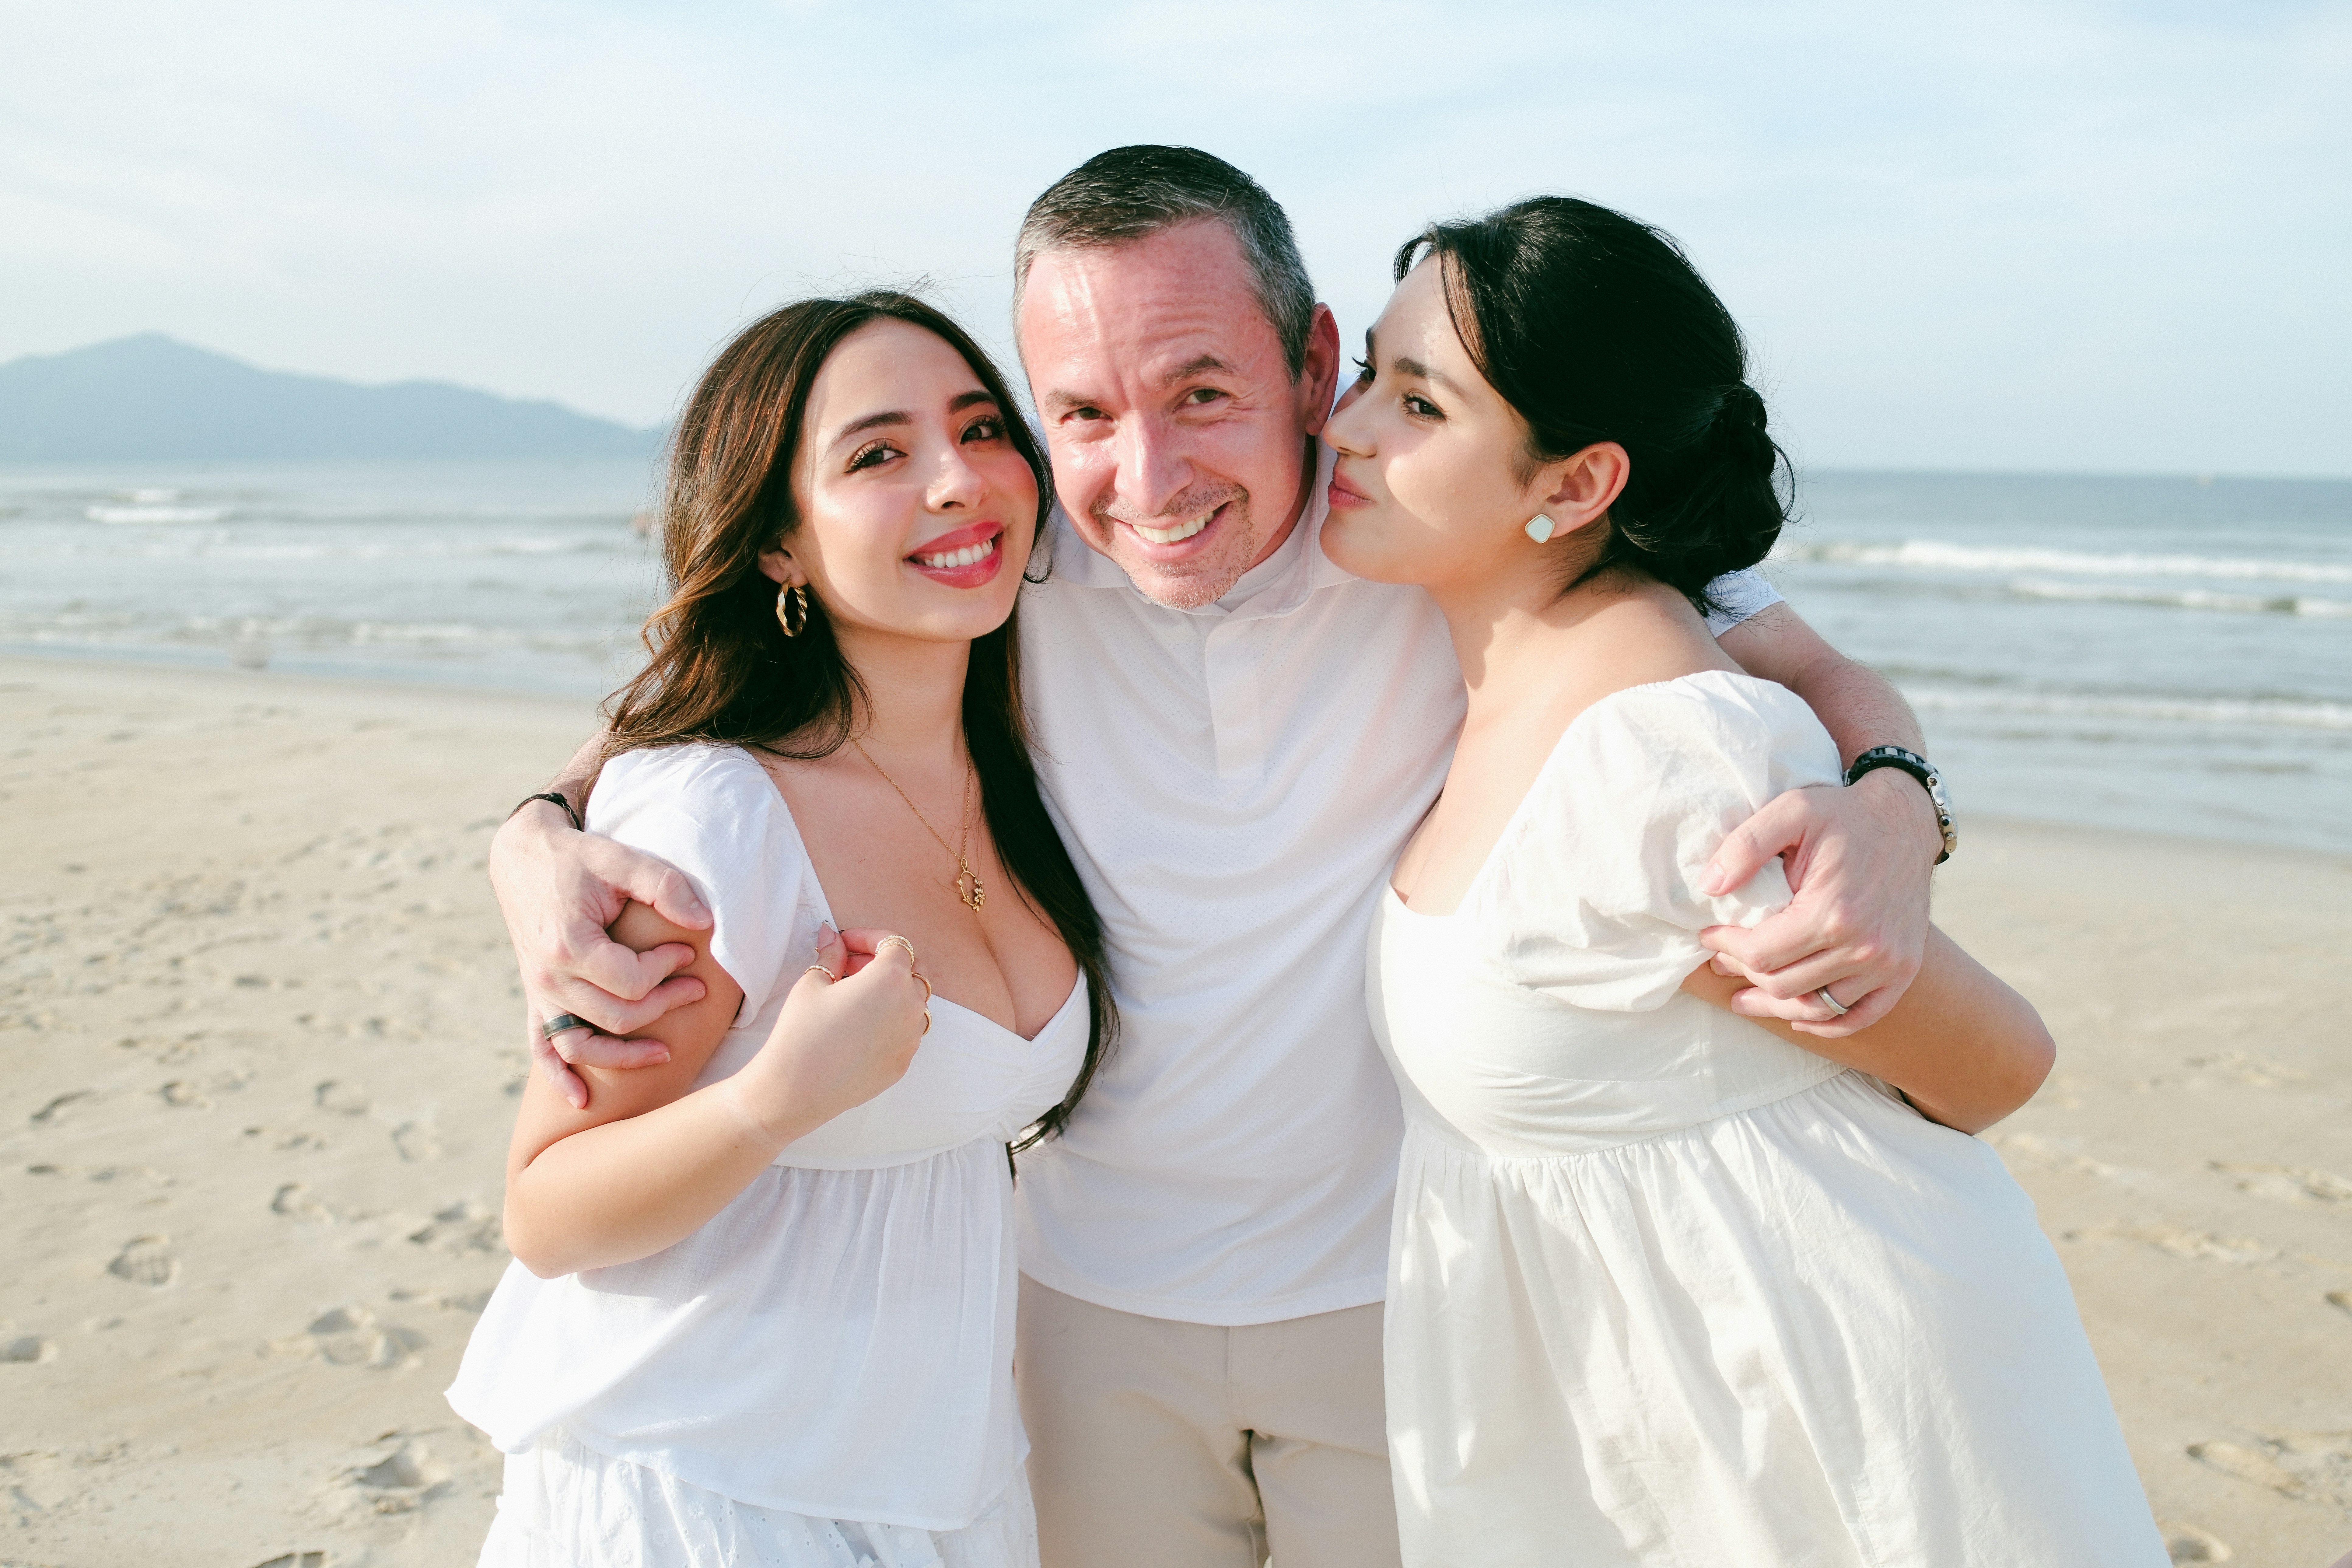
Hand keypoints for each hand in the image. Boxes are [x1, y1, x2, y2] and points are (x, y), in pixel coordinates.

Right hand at [491, 798, 712, 1106]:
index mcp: (569, 944)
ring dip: (624, 1056)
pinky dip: (559, 1076)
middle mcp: (548, 975)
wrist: (524, 856)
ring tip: (666, 1053)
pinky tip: (581, 1099)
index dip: (666, 971)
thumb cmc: (579, 858)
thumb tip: (704, 923)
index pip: (632, 981)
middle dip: (662, 1006)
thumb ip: (665, 886)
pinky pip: (542, 1047)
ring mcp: (538, 991)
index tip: (686, 952)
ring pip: (582, 1044)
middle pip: (615, 1016)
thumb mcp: (622, 858)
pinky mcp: (534, 996)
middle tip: (695, 988)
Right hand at [729, 925, 930, 1140]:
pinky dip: (890, 1020)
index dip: (868, 938)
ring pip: (913, 1002)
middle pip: (912, 970)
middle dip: (883, 962)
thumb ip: (831, 954)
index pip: (894, 943)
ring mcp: (911, 1038)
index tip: (844, 943)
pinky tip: (859, 1026)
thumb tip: (831, 936)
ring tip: (854, 996)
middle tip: (849, 967)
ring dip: (890, 992)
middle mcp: (910, 1007)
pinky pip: (906, 1032)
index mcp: (890, 979)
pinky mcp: (904, 1063)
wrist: (797, 1090)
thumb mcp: (813, 983)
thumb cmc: (802, 1032)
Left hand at [1696, 771, 1938, 1035]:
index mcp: (1832, 911)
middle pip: (1784, 984)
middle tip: (1722, 961)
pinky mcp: (1904, 969)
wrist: (1904, 820)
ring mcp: (1889, 962)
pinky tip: (1799, 1017)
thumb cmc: (1843, 815)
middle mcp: (1865, 946)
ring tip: (1745, 999)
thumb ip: (1746, 846)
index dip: (1726, 947)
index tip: (1709, 935)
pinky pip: (1861, 1014)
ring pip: (1817, 1007)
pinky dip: (1828, 1024)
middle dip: (1744, 973)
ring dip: (1776, 1005)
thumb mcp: (1791, 810)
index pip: (1761, 953)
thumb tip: (1709, 886)